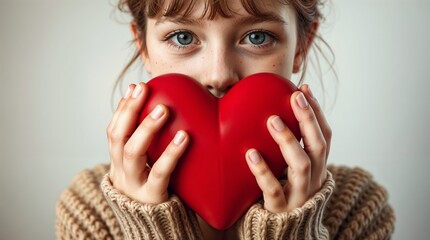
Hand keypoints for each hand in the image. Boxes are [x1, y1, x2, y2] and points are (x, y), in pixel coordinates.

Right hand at [106, 82, 188, 203]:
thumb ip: (150, 145)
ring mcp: (134, 185)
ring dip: (146, 127)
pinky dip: (171, 153)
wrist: (155, 227)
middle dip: (129, 110)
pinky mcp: (152, 196)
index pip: (113, 130)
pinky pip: (160, 173)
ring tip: (163, 109)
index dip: (122, 108)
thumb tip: (167, 110)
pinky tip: (184, 137)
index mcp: (118, 162)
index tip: (135, 87)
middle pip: (117, 137)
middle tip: (143, 90)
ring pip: (132, 152)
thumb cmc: (155, 189)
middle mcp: (121, 172)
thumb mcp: (146, 167)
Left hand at [245, 84, 330, 212]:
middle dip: (308, 119)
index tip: (304, 89)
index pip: (324, 136)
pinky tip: (250, 153)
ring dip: (288, 140)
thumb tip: (274, 112)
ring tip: (272, 120)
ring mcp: (298, 195)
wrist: (281, 234)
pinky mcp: (280, 209)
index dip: (317, 113)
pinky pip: (273, 189)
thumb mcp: (291, 170)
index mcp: (317, 168)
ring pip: (300, 165)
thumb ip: (289, 147)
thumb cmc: (283, 192)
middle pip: (318, 147)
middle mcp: (313, 180)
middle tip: (295, 97)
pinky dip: (262, 171)